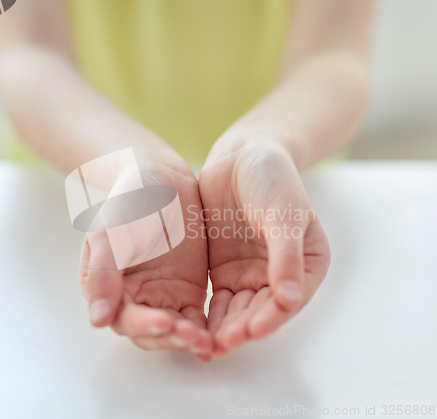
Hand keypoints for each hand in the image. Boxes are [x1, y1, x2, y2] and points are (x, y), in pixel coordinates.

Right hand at [79, 157, 211, 354]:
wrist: (161, 181)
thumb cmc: (129, 202)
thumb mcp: (110, 232)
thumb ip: (103, 273)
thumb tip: (97, 320)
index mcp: (108, 288)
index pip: (125, 318)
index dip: (144, 325)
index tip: (166, 322)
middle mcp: (134, 298)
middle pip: (151, 333)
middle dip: (171, 338)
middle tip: (192, 336)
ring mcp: (163, 297)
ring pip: (174, 331)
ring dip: (189, 339)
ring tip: (208, 341)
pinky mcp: (188, 293)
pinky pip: (196, 319)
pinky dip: (206, 330)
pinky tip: (219, 336)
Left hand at [199, 141, 329, 356]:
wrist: (241, 156)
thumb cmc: (272, 178)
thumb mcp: (283, 214)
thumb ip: (286, 256)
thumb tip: (290, 298)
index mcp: (307, 264)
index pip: (289, 299)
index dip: (271, 317)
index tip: (252, 331)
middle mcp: (280, 276)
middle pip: (262, 310)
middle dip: (244, 329)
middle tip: (224, 344)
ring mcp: (251, 274)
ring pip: (239, 310)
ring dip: (225, 328)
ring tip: (208, 346)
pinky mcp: (225, 271)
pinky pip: (218, 300)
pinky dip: (209, 316)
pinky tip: (196, 331)